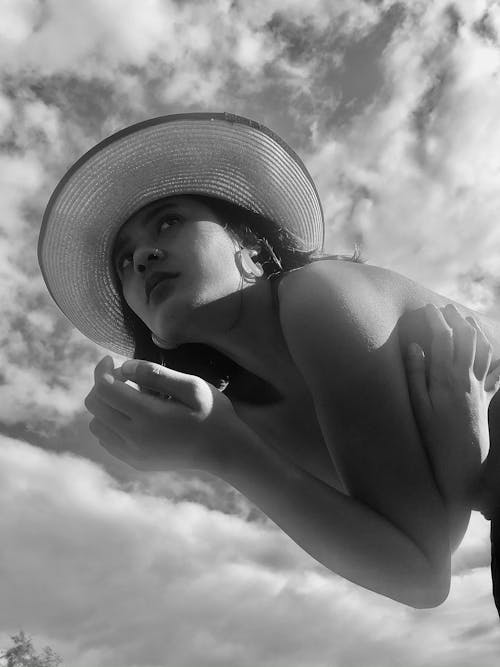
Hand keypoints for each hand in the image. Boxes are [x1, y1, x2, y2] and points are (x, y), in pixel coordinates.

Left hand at [85, 356, 243, 471]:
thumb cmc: (213, 413)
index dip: (102, 370)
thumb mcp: (192, 386)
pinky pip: (106, 440)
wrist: (224, 451)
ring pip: (96, 424)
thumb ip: (156, 374)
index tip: (110, 359)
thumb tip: (125, 367)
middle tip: (124, 377)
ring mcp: (133, 454)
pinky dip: (110, 423)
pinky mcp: (135, 462)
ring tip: (130, 397)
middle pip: (95, 406)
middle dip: (103, 385)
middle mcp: (135, 439)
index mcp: (149, 416)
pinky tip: (132, 415)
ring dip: (105, 406)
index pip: (104, 389)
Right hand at [405, 303, 499, 505]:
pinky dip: (489, 353)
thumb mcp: (418, 407)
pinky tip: (486, 349)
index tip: (426, 308)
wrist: (462, 465)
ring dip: (474, 331)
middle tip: (443, 309)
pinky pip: (491, 368)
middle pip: (466, 338)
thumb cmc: (434, 438)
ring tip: (464, 319)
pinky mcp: (484, 397)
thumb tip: (414, 346)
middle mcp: (465, 379)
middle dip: (455, 319)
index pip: (444, 338)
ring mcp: (477, 387)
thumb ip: (416, 375)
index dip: (436, 320)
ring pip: (481, 349)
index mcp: (446, 379)